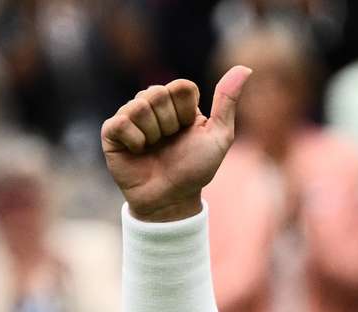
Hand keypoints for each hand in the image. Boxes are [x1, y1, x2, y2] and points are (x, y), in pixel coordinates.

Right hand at [101, 66, 251, 221]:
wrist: (172, 199)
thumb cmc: (196, 169)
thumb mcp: (220, 135)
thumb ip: (227, 101)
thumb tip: (245, 67)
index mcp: (178, 103)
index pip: (181, 86)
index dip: (187, 111)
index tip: (188, 130)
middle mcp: (152, 105)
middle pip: (158, 92)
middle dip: (170, 123)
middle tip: (170, 142)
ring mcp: (130, 116)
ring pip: (139, 105)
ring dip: (154, 133)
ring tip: (154, 148)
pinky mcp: (112, 132)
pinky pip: (121, 122)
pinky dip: (135, 140)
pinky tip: (138, 151)